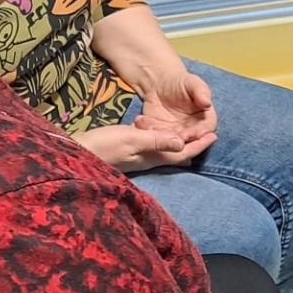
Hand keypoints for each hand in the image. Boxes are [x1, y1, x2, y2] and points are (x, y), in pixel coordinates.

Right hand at [71, 120, 214, 172]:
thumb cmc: (103, 146)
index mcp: (154, 157)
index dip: (200, 144)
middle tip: (207, 132)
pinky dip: (163, 138)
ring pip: (166, 150)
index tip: (215, 134)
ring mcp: (139, 158)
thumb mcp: (132, 140)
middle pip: (178, 153)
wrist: (76, 154)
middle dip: (193, 144)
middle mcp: (150, 159)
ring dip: (180, 141)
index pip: (184, 152)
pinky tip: (161, 133)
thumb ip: (156, 140)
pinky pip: (154, 147)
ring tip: (190, 132)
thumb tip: (183, 143)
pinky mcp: (130, 153)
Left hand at [134, 67, 219, 152]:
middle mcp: (193, 131)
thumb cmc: (181, 83)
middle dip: (178, 142)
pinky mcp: (160, 135)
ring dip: (162, 140)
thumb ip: (201, 91)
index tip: (187, 135)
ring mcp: (176, 135)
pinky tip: (140, 123)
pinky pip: (155, 138)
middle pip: (189, 142)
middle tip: (167, 138)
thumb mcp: (192, 83)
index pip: (206, 131)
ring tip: (151, 130)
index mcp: (205, 119)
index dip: (197, 134)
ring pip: (171, 143)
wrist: (160, 85)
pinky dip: (148, 133)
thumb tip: (207, 103)